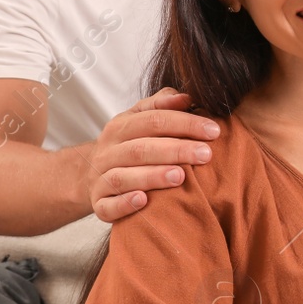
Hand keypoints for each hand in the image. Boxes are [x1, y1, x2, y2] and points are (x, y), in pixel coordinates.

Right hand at [87, 89, 221, 222]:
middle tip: (205, 154)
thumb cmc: (127, 145)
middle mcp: (107, 151)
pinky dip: (124, 203)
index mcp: (120, 126)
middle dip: (176, 150)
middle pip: (140, 149)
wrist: (89, 174)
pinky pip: (107, 206)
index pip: (153, 120)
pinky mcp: (98, 204)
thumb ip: (161, 105)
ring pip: (122, 176)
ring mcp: (99, 178)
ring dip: (152, 176)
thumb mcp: (139, 120)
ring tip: (180, 176)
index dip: (184, 123)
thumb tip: (187, 97)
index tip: (213, 130)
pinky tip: (144, 200)